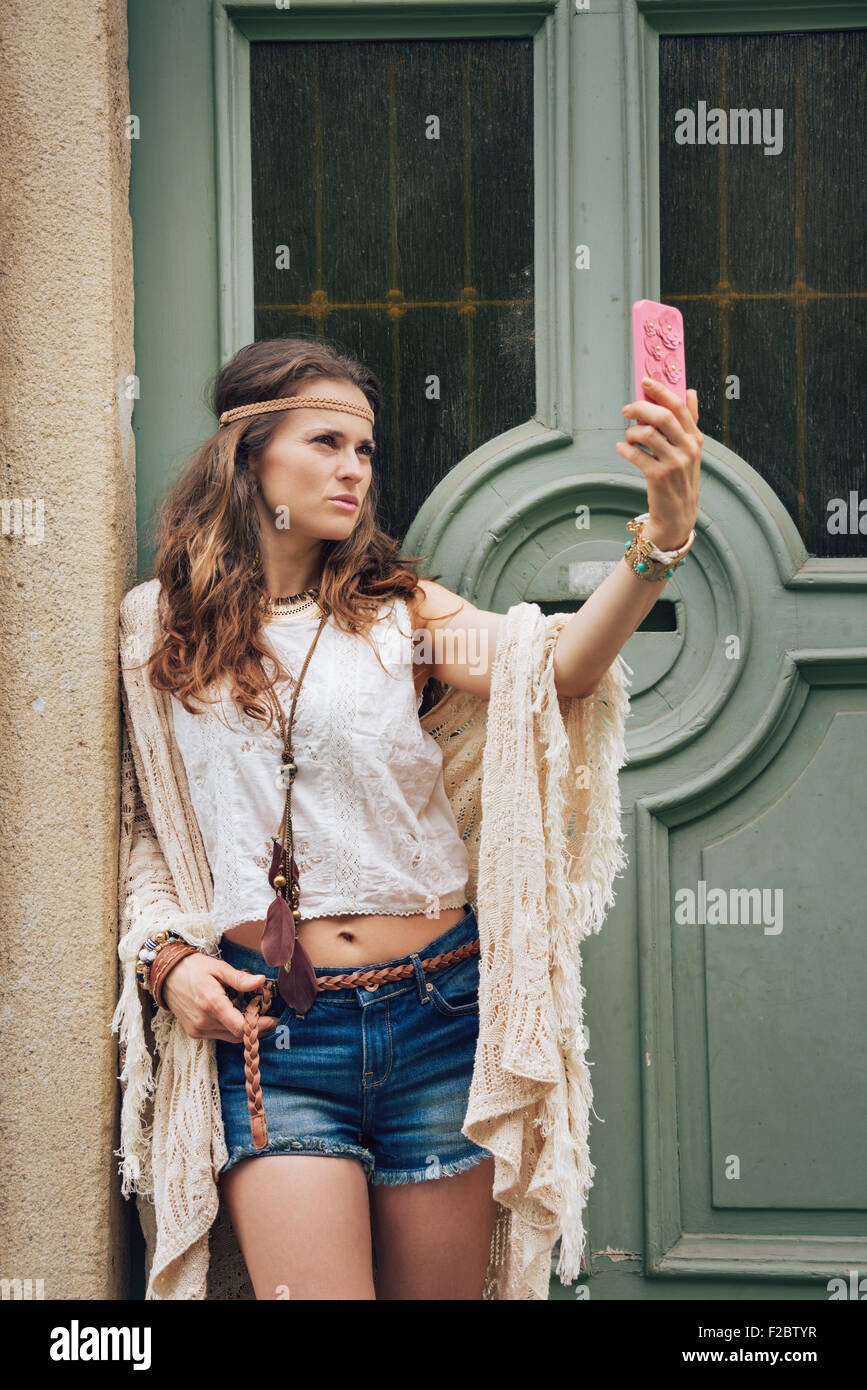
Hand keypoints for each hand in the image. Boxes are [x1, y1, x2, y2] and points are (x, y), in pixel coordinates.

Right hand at [161, 951, 280, 1042]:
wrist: (166, 975)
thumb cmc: (193, 968)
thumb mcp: (218, 968)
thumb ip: (240, 979)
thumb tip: (261, 981)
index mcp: (211, 1003)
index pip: (240, 1027)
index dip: (259, 1026)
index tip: (272, 1019)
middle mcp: (204, 1021)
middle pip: (238, 1035)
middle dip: (255, 1027)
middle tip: (266, 1015)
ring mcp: (197, 1030)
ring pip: (229, 1037)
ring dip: (243, 1029)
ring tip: (252, 1014)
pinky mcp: (194, 1032)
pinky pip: (219, 1035)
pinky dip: (230, 1028)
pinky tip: (234, 1015)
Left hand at [616, 379, 702, 549]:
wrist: (678, 513)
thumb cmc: (680, 476)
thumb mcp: (690, 448)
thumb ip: (690, 419)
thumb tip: (690, 391)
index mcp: (696, 437)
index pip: (679, 406)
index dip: (661, 391)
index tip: (645, 381)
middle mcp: (688, 448)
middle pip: (663, 416)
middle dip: (640, 407)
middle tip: (626, 409)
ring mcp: (674, 463)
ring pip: (647, 433)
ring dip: (631, 432)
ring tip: (628, 437)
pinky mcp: (659, 477)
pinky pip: (636, 454)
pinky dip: (624, 448)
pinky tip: (621, 448)